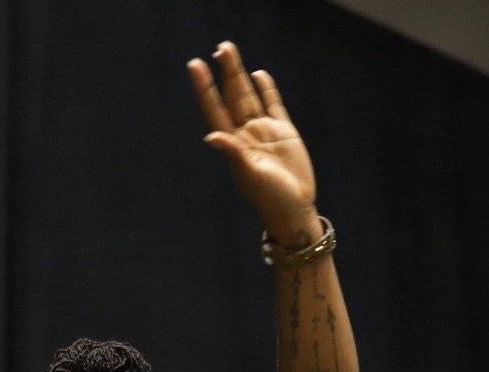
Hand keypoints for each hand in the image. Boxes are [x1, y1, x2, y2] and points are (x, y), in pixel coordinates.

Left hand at [188, 41, 316, 238]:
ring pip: (250, 96)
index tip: (195, 65)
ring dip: (240, 75)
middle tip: (221, 47)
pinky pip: (272, 104)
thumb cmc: (270, 197)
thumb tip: (212, 136)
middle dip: (226, 72)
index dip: (205, 87)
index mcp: (233, 144)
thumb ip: (233, 154)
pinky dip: (265, 89)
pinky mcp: (284, 131)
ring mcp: (264, 131)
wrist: (293, 207)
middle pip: (233, 96)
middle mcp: (245, 134)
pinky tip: (258, 74)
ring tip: (230, 52)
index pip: (215, 108)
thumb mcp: (249, 176)